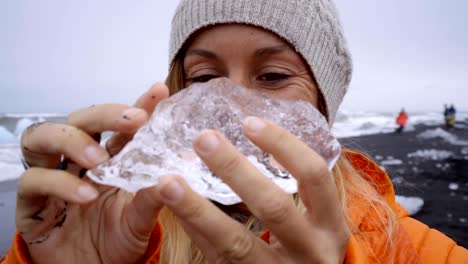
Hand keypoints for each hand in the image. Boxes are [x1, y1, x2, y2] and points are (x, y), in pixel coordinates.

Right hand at [16, 83, 168, 263]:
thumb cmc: (116, 241)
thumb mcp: (141, 218)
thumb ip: (155, 195)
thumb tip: (179, 171)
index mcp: (110, 159)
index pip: (121, 125)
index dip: (138, 104)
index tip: (159, 92)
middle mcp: (79, 161)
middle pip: (80, 119)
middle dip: (104, 114)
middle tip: (131, 120)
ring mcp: (53, 177)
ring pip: (43, 137)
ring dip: (72, 141)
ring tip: (98, 159)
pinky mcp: (32, 202)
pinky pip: (34, 181)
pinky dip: (60, 184)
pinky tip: (85, 195)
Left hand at [155, 117, 349, 262]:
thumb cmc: (306, 248)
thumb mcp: (316, 222)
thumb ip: (292, 189)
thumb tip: (246, 137)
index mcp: (331, 225)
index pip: (314, 176)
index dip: (283, 145)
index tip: (249, 122)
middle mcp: (311, 251)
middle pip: (273, 206)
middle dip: (235, 169)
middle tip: (203, 139)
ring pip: (235, 242)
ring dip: (198, 209)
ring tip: (168, 182)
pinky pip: (217, 259)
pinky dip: (195, 232)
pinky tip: (175, 210)